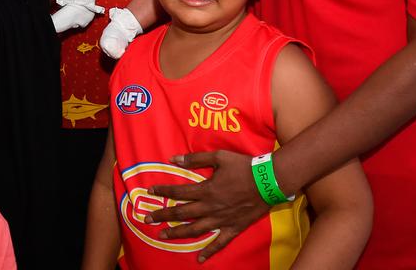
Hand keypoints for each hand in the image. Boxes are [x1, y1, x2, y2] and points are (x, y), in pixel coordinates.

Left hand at [146, 149, 267, 262]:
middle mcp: (210, 207)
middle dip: (163, 216)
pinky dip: (209, 252)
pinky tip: (199, 259)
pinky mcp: (233, 228)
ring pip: (195, 230)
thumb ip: (195, 158)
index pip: (178, 192)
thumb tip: (174, 159)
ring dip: (177, 234)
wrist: (268, 180)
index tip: (150, 191)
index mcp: (206, 190)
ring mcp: (221, 220)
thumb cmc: (243, 166)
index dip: (163, 191)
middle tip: (147, 220)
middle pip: (181, 213)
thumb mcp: (219, 157)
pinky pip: (219, 243)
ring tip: (162, 236)